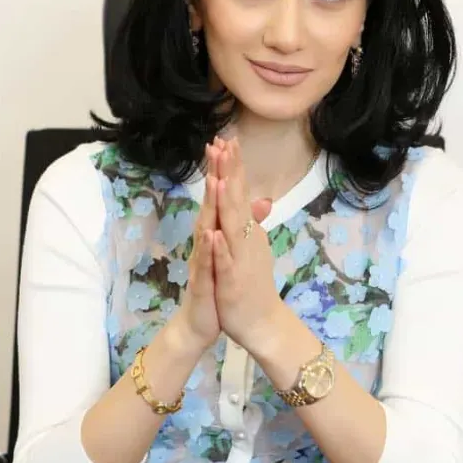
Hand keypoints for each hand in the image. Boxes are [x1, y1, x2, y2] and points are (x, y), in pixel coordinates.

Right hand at [172, 139, 271, 353]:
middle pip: (211, 203)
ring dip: (209, 205)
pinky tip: (211, 233)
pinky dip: (208, 247)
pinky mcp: (203, 280)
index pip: (221, 196)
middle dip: (214, 175)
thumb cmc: (217, 284)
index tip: (229, 141)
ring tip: (214, 180)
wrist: (202, 320)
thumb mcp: (233, 251)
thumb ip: (243, 224)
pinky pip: (205, 262)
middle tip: (216, 146)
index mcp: (216, 232)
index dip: (225, 170)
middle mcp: (206, 241)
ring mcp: (202, 259)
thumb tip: (260, 201)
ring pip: (205, 227)